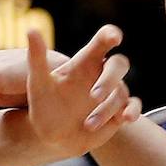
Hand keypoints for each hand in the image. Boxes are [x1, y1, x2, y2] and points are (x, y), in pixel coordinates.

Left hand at [27, 25, 140, 155]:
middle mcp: (101, 74)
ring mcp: (112, 93)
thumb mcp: (38, 82)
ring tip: (88, 124)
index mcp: (85, 62)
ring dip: (107, 107)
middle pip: (119, 64)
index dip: (110, 35)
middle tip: (93, 96)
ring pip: (122, 91)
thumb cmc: (44, 104)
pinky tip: (125, 119)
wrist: (51, 135)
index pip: (102, 41)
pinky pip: (133, 106)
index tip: (114, 37)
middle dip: (109, 78)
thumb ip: (36, 57)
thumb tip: (31, 29)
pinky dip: (133, 111)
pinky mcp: (118, 112)